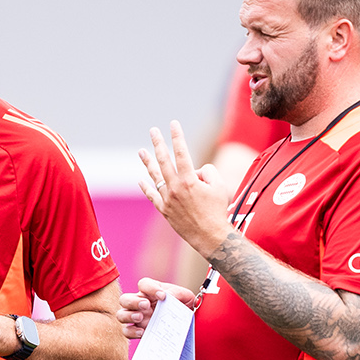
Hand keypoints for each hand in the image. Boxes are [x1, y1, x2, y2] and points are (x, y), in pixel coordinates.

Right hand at [117, 277, 197, 340]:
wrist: (188, 323)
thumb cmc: (183, 306)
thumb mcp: (185, 297)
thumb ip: (177, 294)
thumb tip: (166, 296)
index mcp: (151, 291)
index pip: (143, 284)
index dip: (150, 288)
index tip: (162, 295)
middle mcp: (140, 303)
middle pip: (124, 299)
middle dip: (133, 302)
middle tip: (146, 305)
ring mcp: (137, 317)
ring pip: (121, 314)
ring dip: (128, 315)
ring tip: (140, 317)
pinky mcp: (138, 330)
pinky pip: (127, 331)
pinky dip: (131, 331)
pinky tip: (142, 332)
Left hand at [139, 121, 231, 257]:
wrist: (210, 236)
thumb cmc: (218, 210)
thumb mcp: (219, 186)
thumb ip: (207, 171)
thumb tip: (194, 171)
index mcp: (189, 180)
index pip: (181, 152)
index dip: (177, 136)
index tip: (173, 123)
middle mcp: (175, 188)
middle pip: (163, 161)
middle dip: (158, 143)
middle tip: (153, 130)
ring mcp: (167, 199)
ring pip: (155, 177)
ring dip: (148, 162)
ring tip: (141, 151)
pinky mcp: (164, 210)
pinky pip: (153, 196)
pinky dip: (147, 188)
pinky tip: (141, 180)